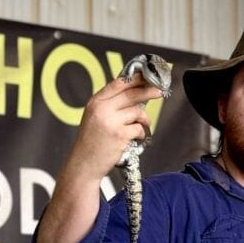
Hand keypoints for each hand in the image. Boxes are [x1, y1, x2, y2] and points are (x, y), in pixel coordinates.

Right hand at [34, 76, 163, 242]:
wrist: (83, 165)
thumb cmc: (91, 144)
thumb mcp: (95, 118)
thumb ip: (110, 105)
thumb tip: (135, 93)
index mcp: (95, 102)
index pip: (119, 83)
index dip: (136, 78)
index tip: (147, 77)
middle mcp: (102, 109)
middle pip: (132, 93)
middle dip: (149, 91)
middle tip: (160, 92)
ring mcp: (111, 122)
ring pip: (138, 112)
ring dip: (143, 120)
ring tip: (140, 127)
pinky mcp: (120, 135)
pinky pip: (139, 129)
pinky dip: (140, 134)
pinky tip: (134, 139)